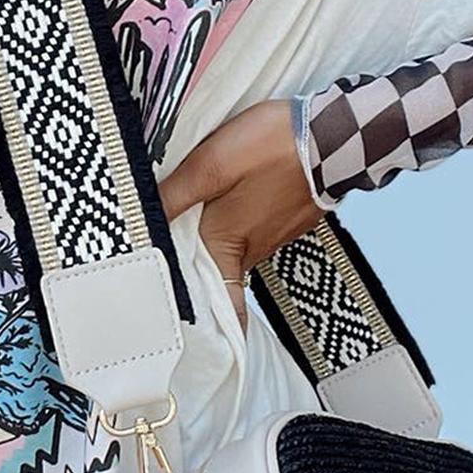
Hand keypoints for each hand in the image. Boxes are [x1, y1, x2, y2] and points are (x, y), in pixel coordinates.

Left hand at [158, 99, 321, 332]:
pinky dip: (239, 223)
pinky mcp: (288, 218)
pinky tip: (226, 204)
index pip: (221, 305)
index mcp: (227, 245)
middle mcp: (251, 249)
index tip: (187, 338)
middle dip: (196, 272)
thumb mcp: (211, 165)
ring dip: (215, 241)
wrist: (331, 134)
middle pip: (218, 271)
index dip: (208, 326)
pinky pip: (254, 229)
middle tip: (166, 268)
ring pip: (234, 247)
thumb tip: (142, 217)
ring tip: (187, 227)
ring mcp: (273, 235)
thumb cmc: (273, 149)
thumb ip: (175, 194)